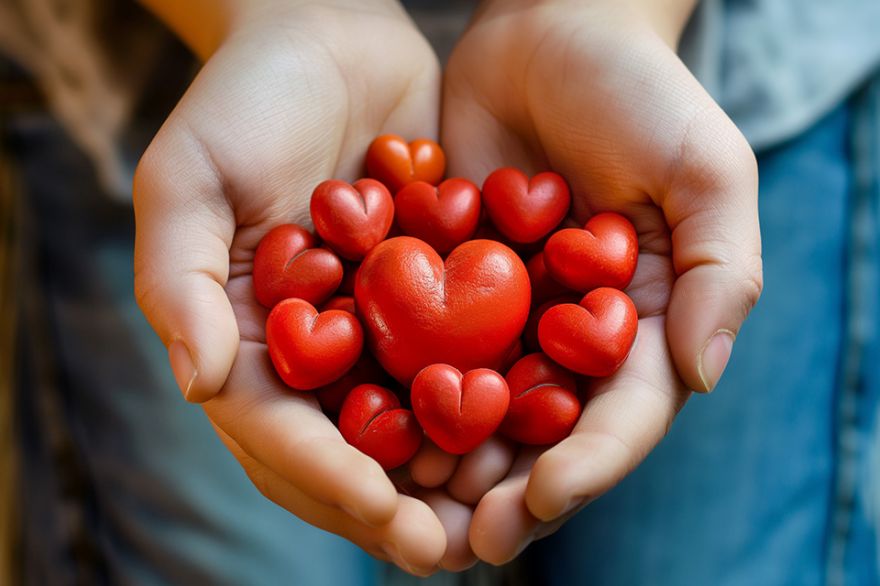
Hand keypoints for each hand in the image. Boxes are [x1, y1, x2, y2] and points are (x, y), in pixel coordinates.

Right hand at [133, 0, 448, 573]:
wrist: (327, 36)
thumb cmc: (243, 100)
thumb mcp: (186, 178)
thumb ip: (180, 282)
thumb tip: (196, 383)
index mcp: (245, 339)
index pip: (277, 432)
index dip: (327, 477)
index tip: (384, 511)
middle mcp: (311, 348)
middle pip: (347, 449)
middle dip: (396, 504)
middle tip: (452, 548)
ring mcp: (372, 327)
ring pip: (410, 420)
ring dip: (452, 470)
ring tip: (500, 507)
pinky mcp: (429, 294)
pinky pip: (459, 356)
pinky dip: (492, 396)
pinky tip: (536, 424)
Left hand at [443, 0, 762, 562]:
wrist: (550, 27)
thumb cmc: (640, 92)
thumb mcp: (705, 170)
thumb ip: (720, 272)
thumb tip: (701, 375)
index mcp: (642, 322)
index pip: (623, 414)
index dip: (591, 463)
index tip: (546, 498)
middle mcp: (571, 332)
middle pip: (545, 430)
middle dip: (510, 486)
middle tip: (469, 539)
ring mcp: (506, 312)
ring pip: (477, 405)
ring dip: (446, 460)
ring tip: (410, 507)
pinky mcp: (447, 282)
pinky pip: (421, 344)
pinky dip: (396, 387)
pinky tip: (364, 425)